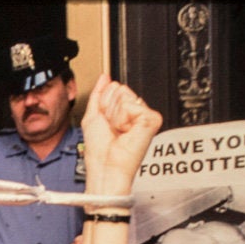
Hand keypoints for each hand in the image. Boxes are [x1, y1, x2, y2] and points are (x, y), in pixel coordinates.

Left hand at [79, 74, 162, 197]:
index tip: (106, 122)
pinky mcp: (152, 119)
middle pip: (119, 89)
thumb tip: (104, 77)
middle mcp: (136, 111)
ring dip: (115, 115)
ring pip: (124, 96)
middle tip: (112, 128)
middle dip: (109, 108)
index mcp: (123, 111)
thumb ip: (98, 94)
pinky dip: (123, 119)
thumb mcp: (92, 116)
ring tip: (118, 131)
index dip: (104, 104)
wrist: (106, 167)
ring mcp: (145, 115)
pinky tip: (126, 131)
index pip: (114, 88)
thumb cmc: (99, 150)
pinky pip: (131, 105)